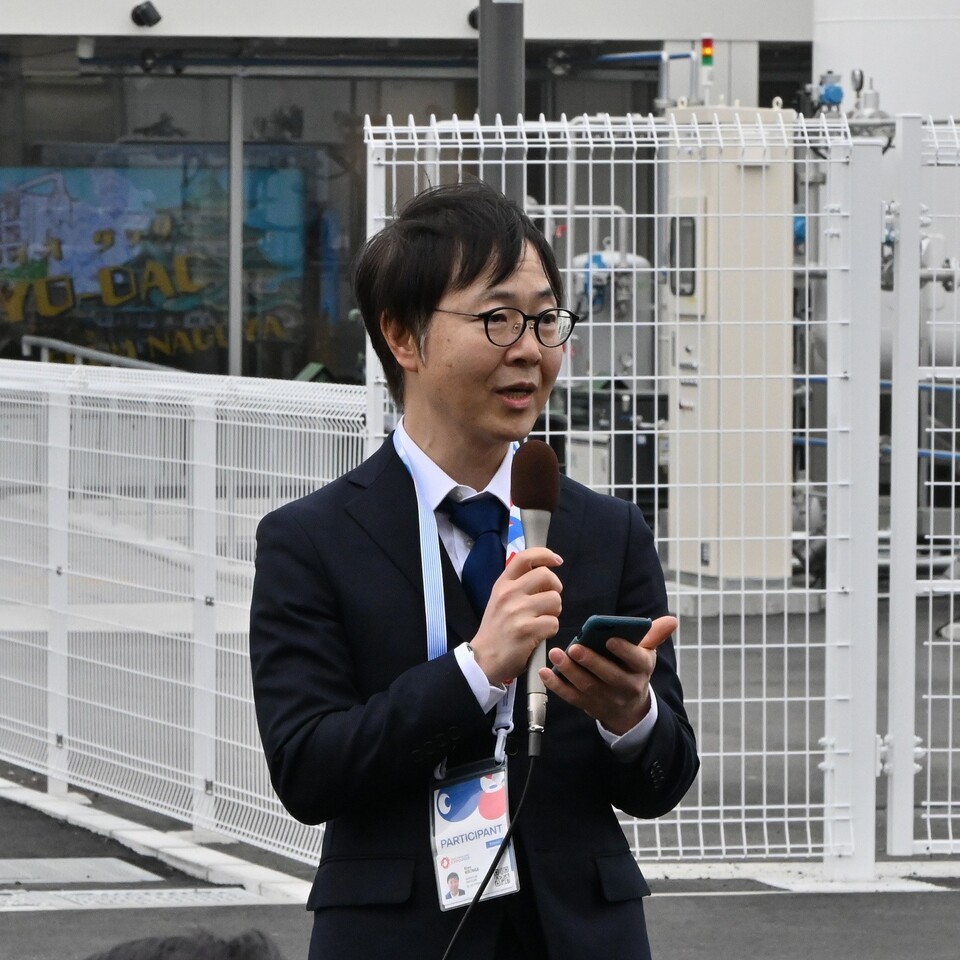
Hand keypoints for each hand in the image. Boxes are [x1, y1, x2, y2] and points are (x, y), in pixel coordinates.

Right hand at [469, 547, 562, 683]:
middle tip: (549, 601)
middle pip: (546, 576)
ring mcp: (517, 611)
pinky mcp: (527, 630)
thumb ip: (518, 586)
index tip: (556, 560)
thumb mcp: (500, 601)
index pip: (524, 557)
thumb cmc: (496, 630)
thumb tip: (545, 573)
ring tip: (541, 621)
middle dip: (555, 588)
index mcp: (502, 584)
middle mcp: (509, 594)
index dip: (544, 555)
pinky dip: (550, 630)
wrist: (483, 660)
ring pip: (555, 600)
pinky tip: (538, 635)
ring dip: (554, 612)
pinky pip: (554, 623)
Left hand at [541, 615, 677, 735]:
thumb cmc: (633, 670)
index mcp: (642, 669)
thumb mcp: (646, 653)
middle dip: (591, 662)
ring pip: (588, 687)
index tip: (610, 638)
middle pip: (609, 676)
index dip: (624, 651)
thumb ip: (654, 635)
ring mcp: (606, 699)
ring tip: (556, 654)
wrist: (629, 709)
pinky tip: (545, 672)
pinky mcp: (588, 706)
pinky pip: (572, 697)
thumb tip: (672, 619)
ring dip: (570, 671)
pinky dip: (557, 686)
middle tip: (574, 647)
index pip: (636, 661)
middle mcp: (626, 687)